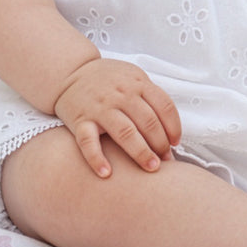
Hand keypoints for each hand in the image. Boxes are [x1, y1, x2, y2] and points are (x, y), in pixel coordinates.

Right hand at [53, 58, 182, 177]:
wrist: (71, 73)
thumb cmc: (107, 79)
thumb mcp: (133, 76)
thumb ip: (150, 96)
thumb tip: (170, 127)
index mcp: (137, 83)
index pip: (164, 106)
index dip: (173, 127)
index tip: (175, 143)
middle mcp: (120, 95)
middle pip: (148, 121)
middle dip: (160, 143)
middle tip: (166, 159)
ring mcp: (100, 108)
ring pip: (125, 132)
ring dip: (141, 152)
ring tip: (151, 167)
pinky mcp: (80, 120)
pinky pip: (88, 141)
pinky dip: (97, 158)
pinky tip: (106, 173)